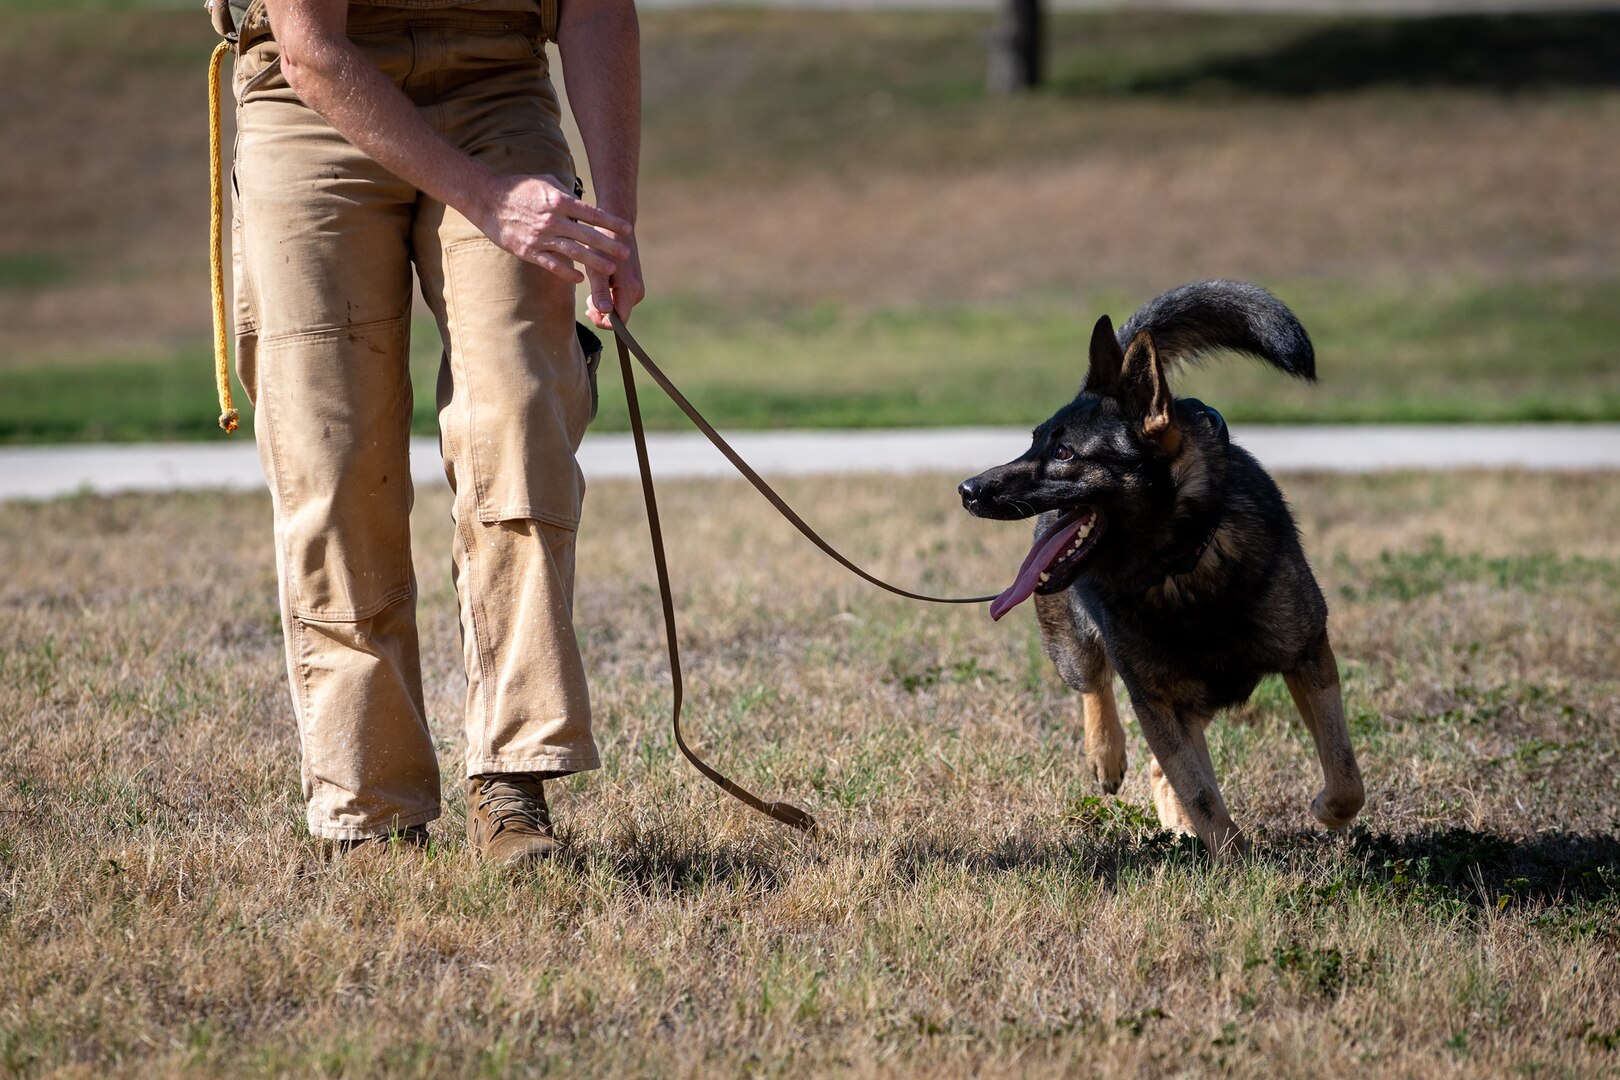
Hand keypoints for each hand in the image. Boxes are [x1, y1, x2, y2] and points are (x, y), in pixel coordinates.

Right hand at [474, 173, 631, 284]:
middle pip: (587, 235)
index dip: (611, 222)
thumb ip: (565, 193)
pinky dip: (567, 273)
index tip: (627, 230)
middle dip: (609, 245)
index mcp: (558, 200)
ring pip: (574, 252)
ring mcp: (541, 237)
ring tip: (611, 269)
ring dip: (595, 262)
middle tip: (626, 253)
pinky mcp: (529, 251)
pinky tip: (580, 278)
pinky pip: (552, 264)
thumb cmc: (518, 188)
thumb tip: (583, 203)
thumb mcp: (545, 182)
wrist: (487, 199)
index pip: (591, 213)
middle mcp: (552, 219)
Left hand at [585, 229, 643, 329]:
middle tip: (587, 299)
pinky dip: (609, 296)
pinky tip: (600, 284)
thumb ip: (600, 292)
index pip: (620, 321)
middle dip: (602, 312)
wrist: (615, 223)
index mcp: (629, 290)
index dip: (603, 322)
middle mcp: (637, 291)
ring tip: (592, 289)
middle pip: (619, 316)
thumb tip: (606, 312)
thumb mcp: (596, 268)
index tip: (589, 312)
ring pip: (619, 307)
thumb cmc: (601, 244)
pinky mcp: (634, 282)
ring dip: (604, 304)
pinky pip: (621, 298)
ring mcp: (637, 287)